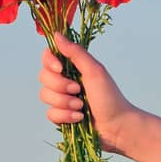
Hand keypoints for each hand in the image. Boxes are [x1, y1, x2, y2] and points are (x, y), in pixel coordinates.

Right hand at [38, 34, 140, 155]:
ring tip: (81, 106)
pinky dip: (65, 116)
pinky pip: (50, 114)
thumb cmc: (110, 97)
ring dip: (64, 102)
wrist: (117, 127)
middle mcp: (65, 80)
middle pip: (43, 77)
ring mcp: (62, 98)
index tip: (61, 69)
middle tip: (78, 90)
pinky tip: (79, 118)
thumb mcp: (94, 71)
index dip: (49, 63)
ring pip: (45, 96)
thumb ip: (76, 53)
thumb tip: (56, 34)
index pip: (48, 57)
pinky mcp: (61, 116)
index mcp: (73, 67)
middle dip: (60, 86)